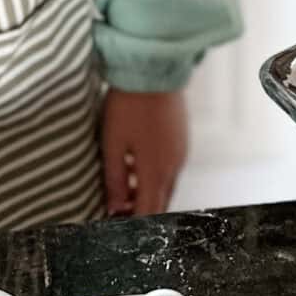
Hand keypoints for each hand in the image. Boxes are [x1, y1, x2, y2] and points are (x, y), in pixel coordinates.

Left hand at [102, 89, 187, 214]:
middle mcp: (174, 166)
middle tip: (119, 213)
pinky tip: (138, 168)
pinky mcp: (182, 139)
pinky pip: (171, 169)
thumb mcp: (113, 144)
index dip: (132, 224)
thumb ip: (114, 179)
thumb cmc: (129, 105)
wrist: (154, 70)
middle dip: (142, 212)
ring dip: (148, 194)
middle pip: (161, 203)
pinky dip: (156, 177)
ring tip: (125, 192)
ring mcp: (181, 152)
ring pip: (166, 186)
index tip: (116, 225)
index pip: (148, 212)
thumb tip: (114, 208)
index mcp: (156, 171)